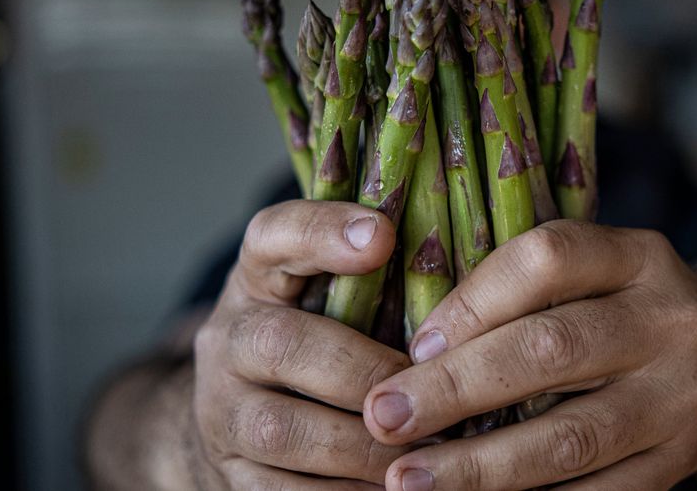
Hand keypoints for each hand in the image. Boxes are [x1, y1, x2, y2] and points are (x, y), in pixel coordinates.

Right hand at [188, 200, 414, 488]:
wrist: (239, 416)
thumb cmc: (318, 340)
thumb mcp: (333, 295)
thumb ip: (379, 275)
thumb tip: (474, 266)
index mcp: (260, 277)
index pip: (274, 235)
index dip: (322, 232)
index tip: (382, 236)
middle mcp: (230, 337)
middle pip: (278, 343)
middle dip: (362, 370)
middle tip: (427, 387)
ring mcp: (222, 409)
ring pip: (280, 429)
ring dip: (361, 445)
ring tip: (427, 448)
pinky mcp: (230, 473)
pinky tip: (394, 486)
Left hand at [364, 220, 696, 489]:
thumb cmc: (625, 315)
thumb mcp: (597, 276)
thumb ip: (525, 290)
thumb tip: (413, 346)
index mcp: (639, 256)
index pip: (547, 259)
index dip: (472, 300)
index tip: (412, 345)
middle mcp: (671, 320)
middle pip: (552, 349)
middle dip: (456, 388)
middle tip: (385, 417)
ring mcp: (682, 397)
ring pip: (570, 437)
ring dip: (479, 465)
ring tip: (408, 480)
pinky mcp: (679, 463)